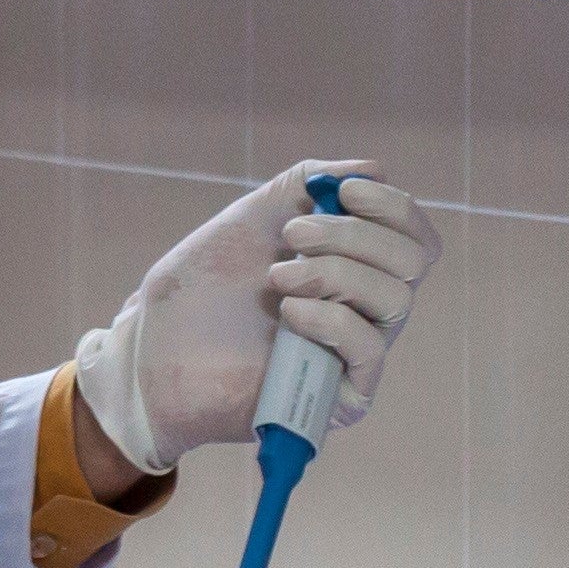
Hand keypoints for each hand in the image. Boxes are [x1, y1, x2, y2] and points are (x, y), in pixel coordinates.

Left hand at [68, 162, 443, 474]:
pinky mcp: (341, 396)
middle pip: (413, 261)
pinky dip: (330, 318)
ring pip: (397, 298)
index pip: (414, 237)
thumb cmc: (202, 286)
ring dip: (336, 272)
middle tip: (292, 237)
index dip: (392, 206)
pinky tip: (287, 312)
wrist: (155, 348)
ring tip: (277, 276)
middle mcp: (366, 309)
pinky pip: (369, 347)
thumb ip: (311, 184)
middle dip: (354, 235)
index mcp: (356, 266)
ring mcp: (355, 353)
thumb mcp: (258, 215)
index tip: (344, 192)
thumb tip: (374, 171)